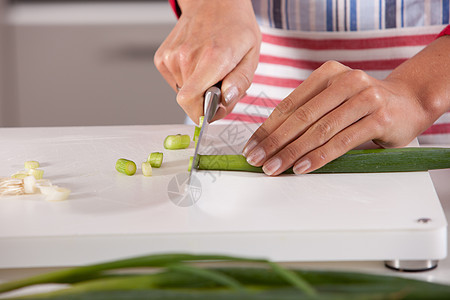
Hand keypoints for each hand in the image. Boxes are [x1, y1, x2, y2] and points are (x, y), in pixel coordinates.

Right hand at [154, 0, 260, 123]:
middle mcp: (186, 57)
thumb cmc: (236, 28)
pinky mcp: (162, 58)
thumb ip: (240, 82)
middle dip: (206, 101)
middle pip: (189, 101)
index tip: (214, 109)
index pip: (190, 101)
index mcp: (212, 58)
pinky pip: (175, 83)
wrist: (213, 3)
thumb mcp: (251, 55)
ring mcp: (171, 57)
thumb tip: (224, 101)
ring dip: (198, 89)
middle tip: (220, 85)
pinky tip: (197, 64)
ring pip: (183, 93)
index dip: (202, 113)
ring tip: (210, 69)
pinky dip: (188, 80)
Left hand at [242, 54, 448, 175]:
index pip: (290, 105)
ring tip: (274, 167)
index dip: (267, 128)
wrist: (409, 101)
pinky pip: (341, 141)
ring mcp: (364, 97)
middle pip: (300, 117)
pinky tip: (302, 167)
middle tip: (256, 159)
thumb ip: (308, 113)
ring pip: (319, 130)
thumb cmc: (363, 105)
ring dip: (292, 152)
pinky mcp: (378, 117)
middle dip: (274, 142)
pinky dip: (319, 156)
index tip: (251, 146)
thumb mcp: (334, 100)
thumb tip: (271, 140)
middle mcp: (345, 80)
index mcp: (327, 74)